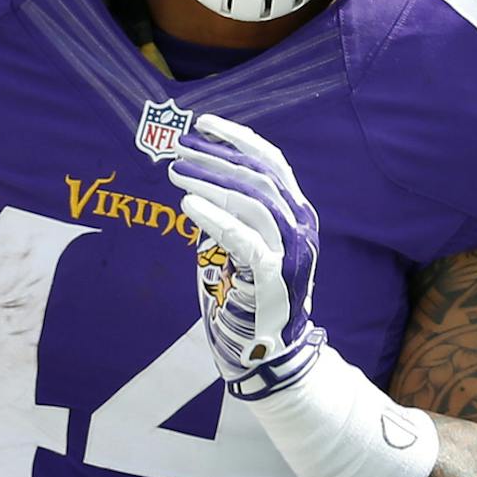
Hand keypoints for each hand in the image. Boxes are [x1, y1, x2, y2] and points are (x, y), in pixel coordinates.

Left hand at [167, 114, 324, 398]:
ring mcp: (291, 250)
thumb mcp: (247, 247)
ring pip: (251, 199)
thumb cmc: (255, 298)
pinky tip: (187, 205)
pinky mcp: (274, 274)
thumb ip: (233, 216)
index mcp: (298, 214)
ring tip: (175, 173)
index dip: (239, 139)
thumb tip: (198, 183)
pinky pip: (242, 236)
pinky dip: (214, 216)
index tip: (205, 124)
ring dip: (209, 180)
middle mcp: (301, 226)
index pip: (273, 162)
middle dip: (216, 156)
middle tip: (178, 148)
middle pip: (259, 175)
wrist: (275, 352)